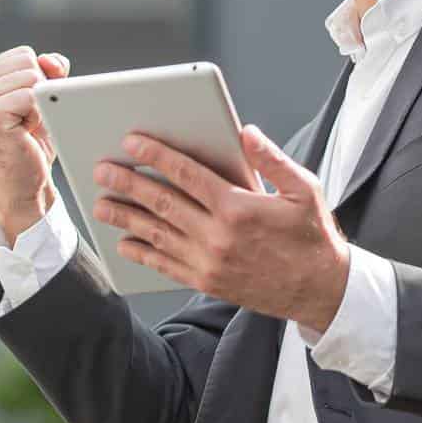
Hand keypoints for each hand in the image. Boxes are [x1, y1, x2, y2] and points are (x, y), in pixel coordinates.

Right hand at [0, 46, 69, 242]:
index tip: (25, 108)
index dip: (38, 79)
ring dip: (38, 104)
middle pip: (29, 62)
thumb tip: (50, 61)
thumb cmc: (31, 140)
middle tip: (26, 119)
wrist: (24, 184)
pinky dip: (37, 115)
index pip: (24, 54)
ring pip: (32, 77)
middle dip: (39, 90)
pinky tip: (24, 132)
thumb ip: (47, 69)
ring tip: (24, 125)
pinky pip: (31, 95)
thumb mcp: (41, 96)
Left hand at [91, 125, 350, 331]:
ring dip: (126, 217)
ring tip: (101, 204)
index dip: (156, 156)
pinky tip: (125, 242)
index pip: (187, 174)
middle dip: (128, 183)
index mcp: (239, 207)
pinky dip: (142, 253)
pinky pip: (166, 265)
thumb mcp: (305, 190)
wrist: (320, 290)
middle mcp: (218, 235)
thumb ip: (273, 159)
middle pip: (163, 202)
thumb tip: (246, 132)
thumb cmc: (312, 236)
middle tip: (103, 170)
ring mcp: (209, 262)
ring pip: (157, 234)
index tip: (132, 142)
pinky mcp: (207, 282)